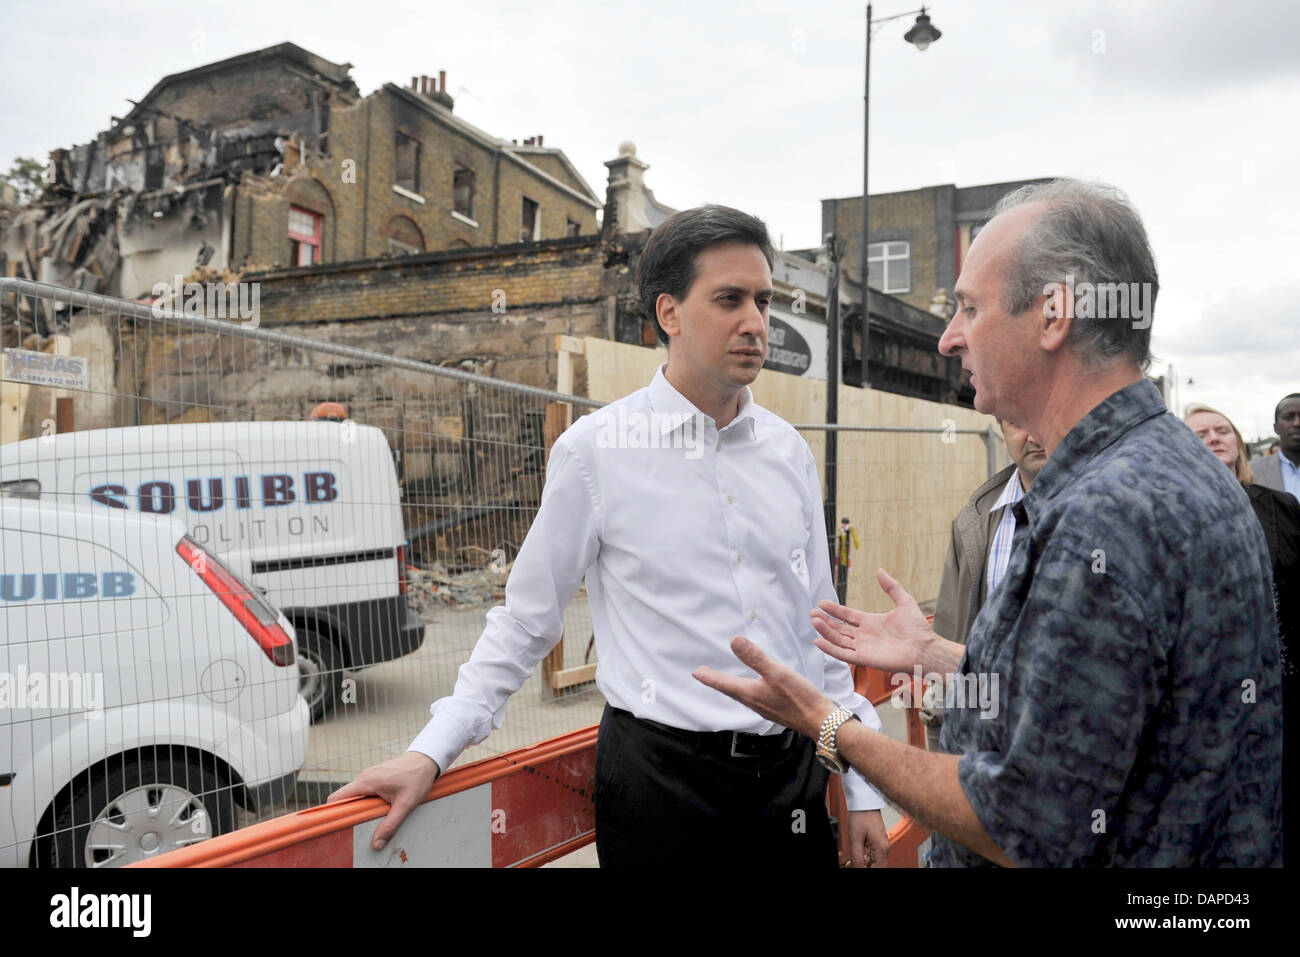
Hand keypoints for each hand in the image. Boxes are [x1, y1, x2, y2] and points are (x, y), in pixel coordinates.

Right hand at [327, 751, 440, 850]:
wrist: (428, 759)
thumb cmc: (417, 778)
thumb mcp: (405, 805)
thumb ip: (390, 825)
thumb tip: (377, 844)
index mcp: (366, 782)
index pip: (336, 798)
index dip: (333, 813)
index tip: (339, 826)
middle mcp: (364, 777)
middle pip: (345, 799)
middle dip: (349, 814)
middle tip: (358, 827)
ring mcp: (370, 775)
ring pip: (356, 796)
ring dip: (361, 808)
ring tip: (372, 818)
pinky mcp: (377, 776)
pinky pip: (365, 791)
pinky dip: (368, 801)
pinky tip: (380, 807)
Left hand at [692, 636, 835, 738]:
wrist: (821, 721)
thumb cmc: (800, 698)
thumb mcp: (777, 672)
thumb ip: (755, 658)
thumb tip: (734, 642)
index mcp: (750, 693)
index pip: (723, 683)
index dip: (709, 677)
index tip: (696, 672)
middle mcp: (755, 703)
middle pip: (730, 691)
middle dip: (717, 682)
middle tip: (706, 675)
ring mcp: (766, 708)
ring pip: (743, 696)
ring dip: (732, 687)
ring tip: (727, 681)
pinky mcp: (777, 710)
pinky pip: (756, 699)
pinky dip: (748, 691)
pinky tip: (756, 689)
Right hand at [811, 568, 936, 674]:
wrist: (924, 647)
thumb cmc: (917, 629)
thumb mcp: (904, 601)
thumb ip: (891, 586)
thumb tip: (880, 571)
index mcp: (870, 622)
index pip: (847, 616)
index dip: (834, 610)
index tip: (821, 603)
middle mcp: (864, 635)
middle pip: (839, 628)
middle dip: (825, 621)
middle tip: (812, 613)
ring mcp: (862, 647)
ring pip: (838, 639)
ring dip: (825, 631)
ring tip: (814, 621)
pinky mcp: (863, 658)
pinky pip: (842, 653)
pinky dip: (829, 648)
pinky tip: (818, 640)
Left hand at [847, 810, 889, 867]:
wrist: (864, 801)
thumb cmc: (861, 815)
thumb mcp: (855, 838)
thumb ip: (857, 857)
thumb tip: (857, 868)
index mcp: (882, 848)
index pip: (878, 869)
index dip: (867, 871)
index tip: (857, 869)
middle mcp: (884, 847)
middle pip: (877, 866)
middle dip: (864, 868)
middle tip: (852, 866)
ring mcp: (881, 843)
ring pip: (874, 860)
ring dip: (864, 863)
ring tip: (851, 862)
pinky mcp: (877, 839)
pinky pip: (872, 853)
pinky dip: (864, 857)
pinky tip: (856, 856)